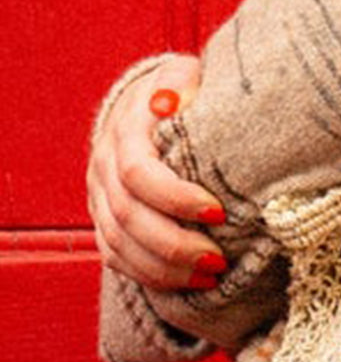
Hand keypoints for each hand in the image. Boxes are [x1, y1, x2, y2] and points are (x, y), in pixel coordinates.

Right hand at [88, 55, 227, 291]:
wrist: (150, 103)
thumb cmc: (184, 93)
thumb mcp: (188, 78)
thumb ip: (184, 86)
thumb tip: (169, 103)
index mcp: (126, 130)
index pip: (139, 173)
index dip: (176, 198)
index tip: (219, 212)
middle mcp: (105, 165)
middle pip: (128, 217)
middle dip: (176, 244)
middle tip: (218, 259)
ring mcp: (100, 195)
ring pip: (120, 244)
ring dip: (167, 268)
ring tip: (211, 276)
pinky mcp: (105, 219)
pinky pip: (117, 258)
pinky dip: (152, 276)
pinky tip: (191, 283)